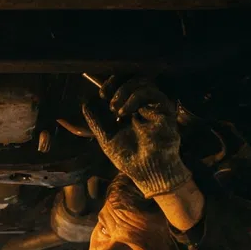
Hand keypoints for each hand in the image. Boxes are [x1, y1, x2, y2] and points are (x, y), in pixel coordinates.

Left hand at [81, 76, 191, 198]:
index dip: (111, 84)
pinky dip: (133, 97)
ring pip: (142, 81)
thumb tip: (86, 102)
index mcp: (130, 109)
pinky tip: (124, 112)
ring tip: (114, 108)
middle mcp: (143, 104)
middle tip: (105, 94)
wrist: (146, 171)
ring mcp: (154, 105)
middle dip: (116, 82)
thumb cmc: (129, 158)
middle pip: (132, 78)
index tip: (102, 94)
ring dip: (123, 90)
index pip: (122, 86)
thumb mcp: (106, 137)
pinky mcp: (164, 108)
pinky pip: (150, 92)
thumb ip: (96, 120)